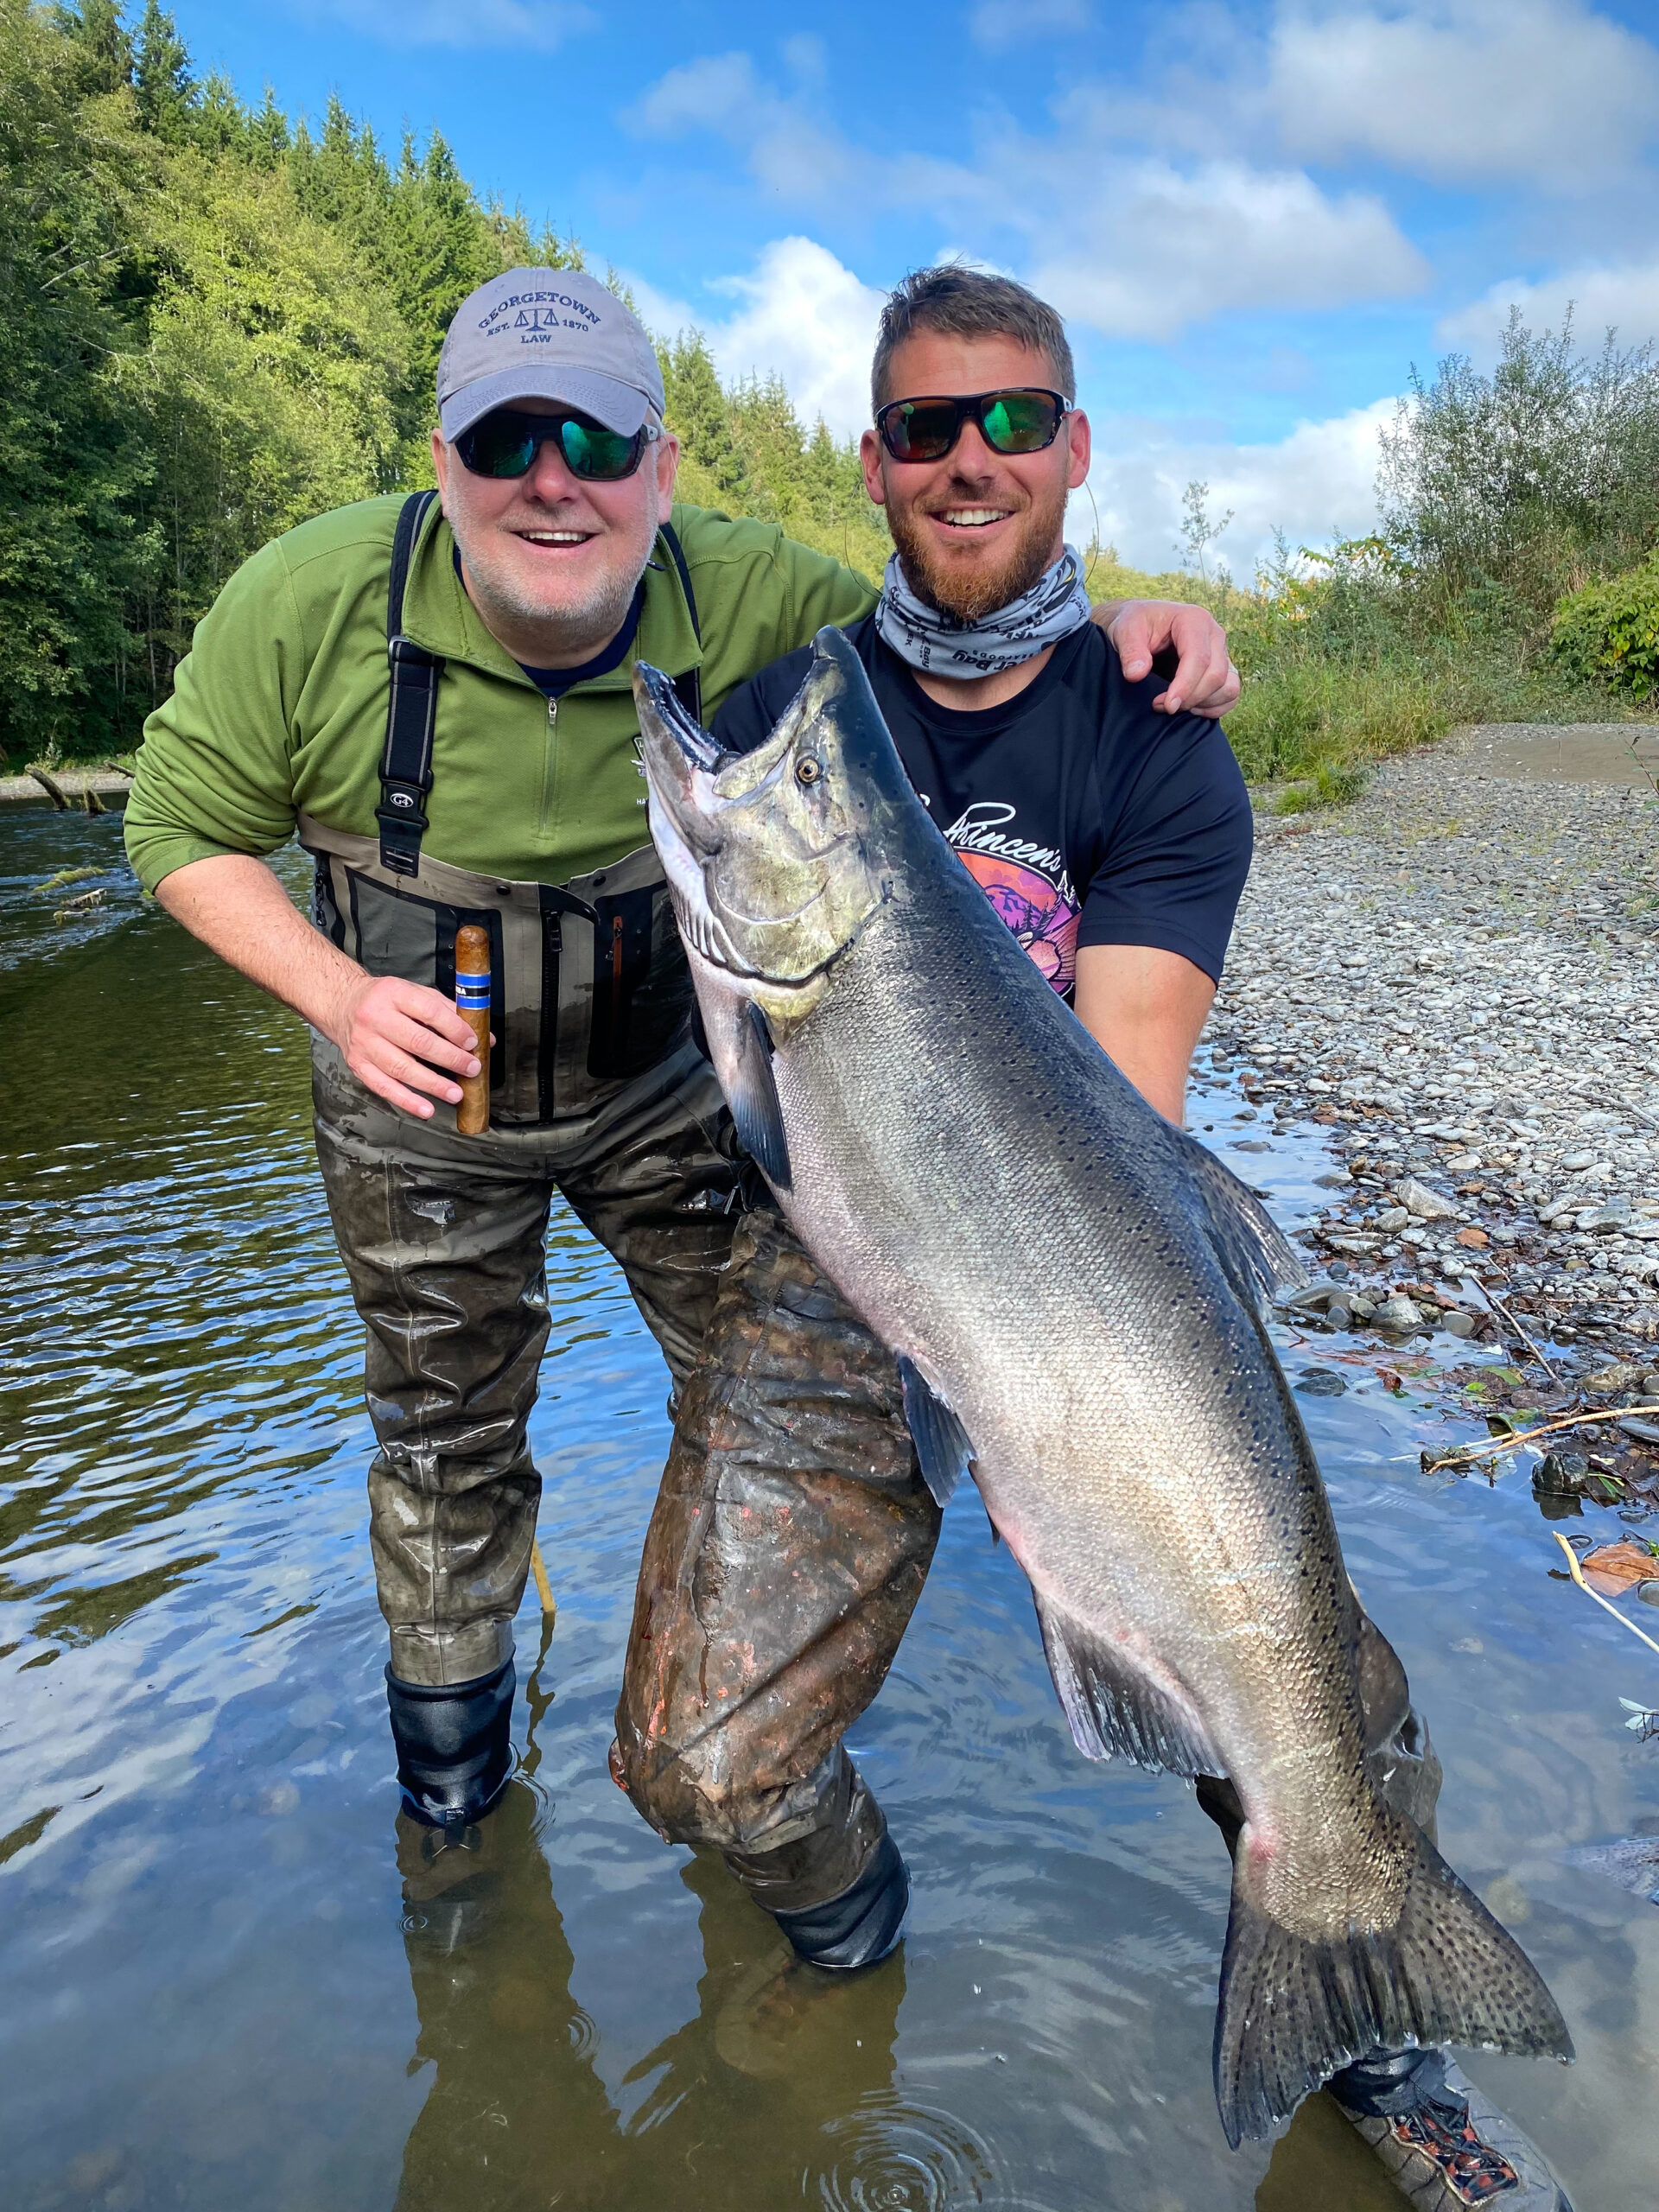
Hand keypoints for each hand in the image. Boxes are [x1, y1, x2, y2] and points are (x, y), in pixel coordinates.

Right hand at [326, 973, 482, 1117]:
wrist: (342, 1004)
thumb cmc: (385, 1000)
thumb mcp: (414, 992)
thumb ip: (448, 1011)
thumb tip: (482, 1036)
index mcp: (393, 993)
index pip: (429, 1011)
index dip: (454, 1029)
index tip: (472, 1042)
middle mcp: (375, 1017)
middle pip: (417, 1042)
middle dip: (450, 1058)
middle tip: (471, 1069)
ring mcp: (365, 1043)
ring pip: (401, 1068)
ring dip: (432, 1084)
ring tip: (456, 1093)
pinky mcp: (358, 1065)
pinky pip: (384, 1087)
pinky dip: (407, 1101)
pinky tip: (426, 1109)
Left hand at [1098, 599, 1239, 717]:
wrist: (1140, 626)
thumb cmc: (1134, 625)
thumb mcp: (1125, 630)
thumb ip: (1130, 650)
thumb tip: (1137, 674)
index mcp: (1194, 620)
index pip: (1199, 658)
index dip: (1185, 686)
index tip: (1167, 706)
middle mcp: (1214, 634)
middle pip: (1216, 675)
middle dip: (1190, 698)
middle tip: (1160, 706)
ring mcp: (1221, 652)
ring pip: (1228, 687)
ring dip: (1203, 704)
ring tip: (1174, 706)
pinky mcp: (1223, 668)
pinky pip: (1231, 695)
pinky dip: (1214, 707)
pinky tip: (1190, 708)